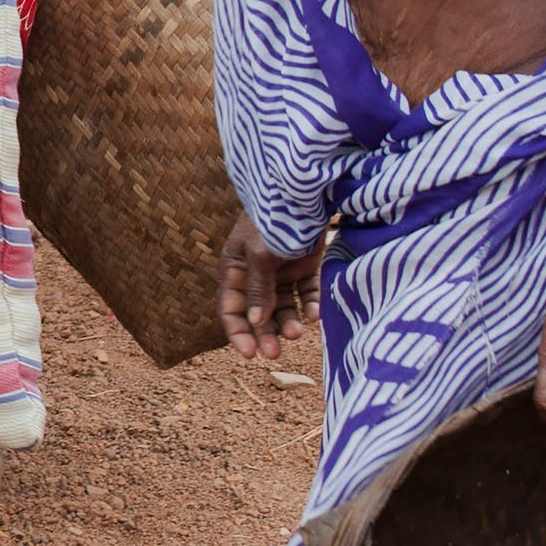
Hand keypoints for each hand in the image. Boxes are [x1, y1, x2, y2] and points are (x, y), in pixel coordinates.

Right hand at [219, 213, 322, 362]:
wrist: (307, 191)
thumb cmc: (274, 218)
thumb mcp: (261, 254)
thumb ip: (258, 289)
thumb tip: (254, 321)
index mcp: (235, 268)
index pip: (230, 307)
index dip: (237, 332)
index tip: (250, 354)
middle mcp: (256, 273)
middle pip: (257, 312)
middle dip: (265, 334)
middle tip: (276, 353)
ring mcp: (281, 271)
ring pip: (283, 307)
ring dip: (289, 322)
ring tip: (299, 332)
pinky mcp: (305, 267)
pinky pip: (306, 294)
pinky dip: (310, 306)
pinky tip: (315, 316)